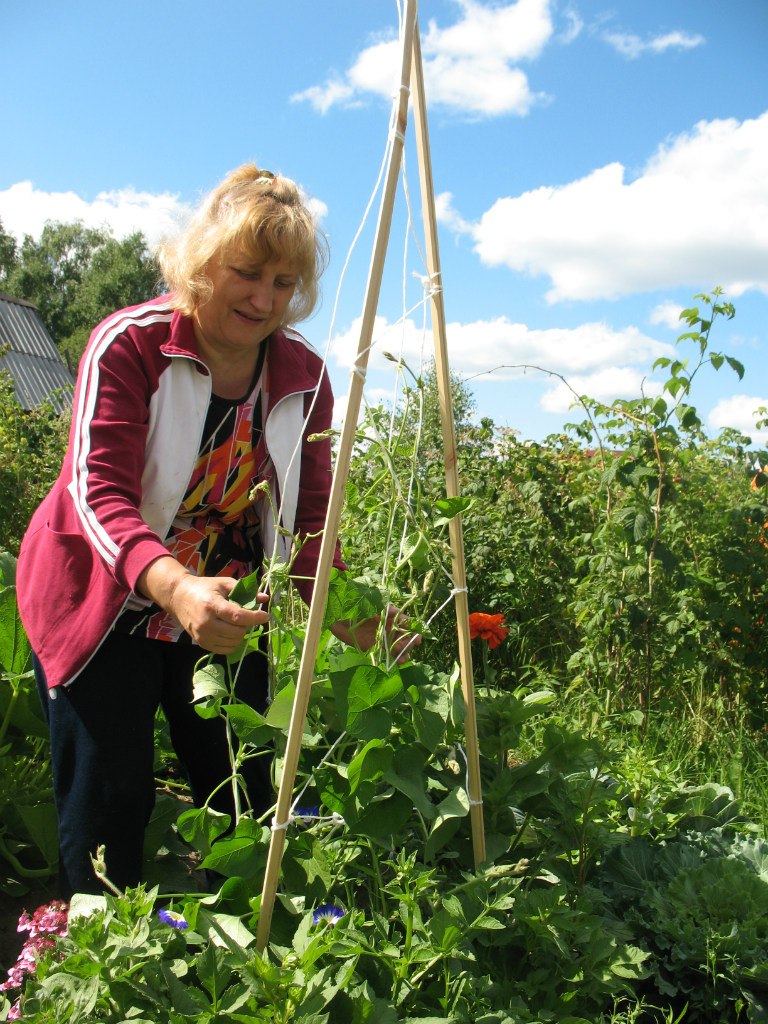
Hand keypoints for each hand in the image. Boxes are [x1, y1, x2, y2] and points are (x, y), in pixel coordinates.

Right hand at [138, 557, 268, 654]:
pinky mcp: (201, 643)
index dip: (255, 618)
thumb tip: (264, 598)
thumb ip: (244, 591)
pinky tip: (231, 633)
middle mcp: (206, 622)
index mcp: (212, 605)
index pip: (238, 617)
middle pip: (237, 632)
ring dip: (241, 634)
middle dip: (248, 626)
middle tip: (248, 618)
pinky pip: (224, 650)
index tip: (265, 616)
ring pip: (233, 643)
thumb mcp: (224, 583)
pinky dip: (232, 643)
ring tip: (238, 624)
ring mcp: (202, 635)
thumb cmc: (204, 588)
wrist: (179, 597)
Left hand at [331, 604, 420, 663]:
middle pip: (404, 635)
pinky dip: (395, 658)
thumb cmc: (354, 608)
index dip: (412, 627)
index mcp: (389, 615)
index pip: (404, 621)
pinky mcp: (376, 648)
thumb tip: (395, 611)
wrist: (337, 618)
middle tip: (411, 646)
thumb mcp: (368, 605)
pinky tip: (399, 661)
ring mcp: (383, 638)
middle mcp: (388, 627)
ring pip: (398, 646)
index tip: (417, 634)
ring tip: (404, 657)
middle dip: (409, 641)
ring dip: (404, 651)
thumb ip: (381, 609)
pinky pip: (388, 654)